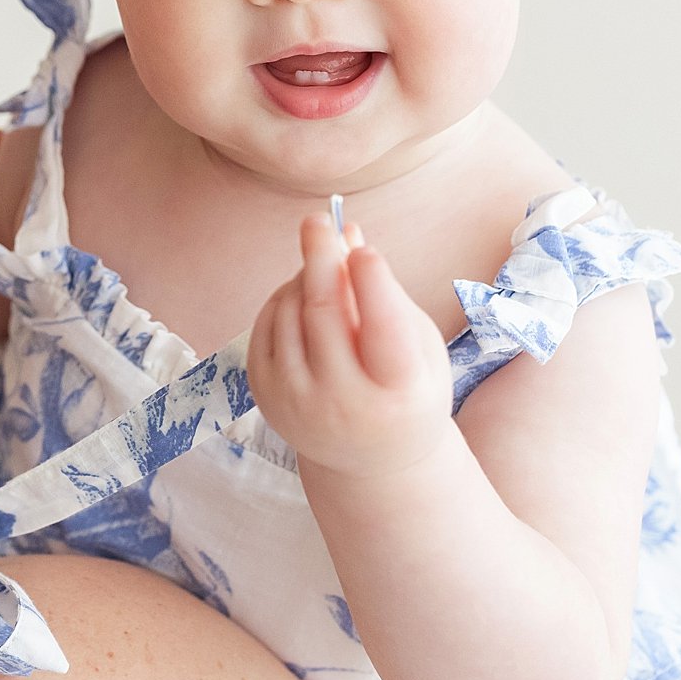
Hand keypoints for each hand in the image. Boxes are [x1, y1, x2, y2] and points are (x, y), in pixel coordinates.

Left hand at [247, 213, 454, 477]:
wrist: (371, 460)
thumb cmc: (406, 386)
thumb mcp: (415, 343)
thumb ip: (384, 290)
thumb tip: (346, 232)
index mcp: (398, 392)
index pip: (383, 333)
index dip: (372, 287)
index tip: (362, 249)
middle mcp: (344, 403)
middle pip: (325, 313)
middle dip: (321, 259)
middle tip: (317, 220)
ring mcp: (297, 403)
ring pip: (291, 312)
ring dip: (306, 277)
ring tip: (327, 271)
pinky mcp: (265, 395)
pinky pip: (267, 325)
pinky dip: (284, 299)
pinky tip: (304, 296)